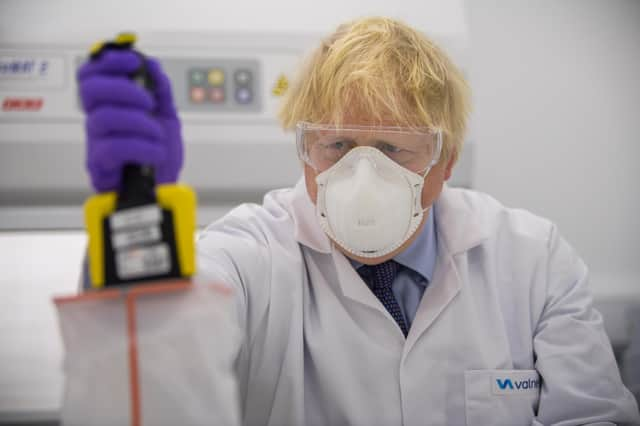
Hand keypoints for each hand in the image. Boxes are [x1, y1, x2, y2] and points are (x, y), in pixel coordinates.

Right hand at [77, 50, 182, 191]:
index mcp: (111, 107)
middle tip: (148, 102)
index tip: (134, 61)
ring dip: (138, 121)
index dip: (108, 62)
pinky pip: (112, 148)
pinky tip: (155, 151)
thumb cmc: (160, 158)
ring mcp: (97, 143)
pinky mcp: (101, 166)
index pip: (91, 75)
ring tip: (157, 134)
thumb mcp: (167, 119)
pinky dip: (141, 146)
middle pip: (91, 90)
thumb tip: (153, 66)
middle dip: (124, 89)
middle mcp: (99, 122)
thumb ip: (161, 92)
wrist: (165, 191)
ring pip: (103, 118)